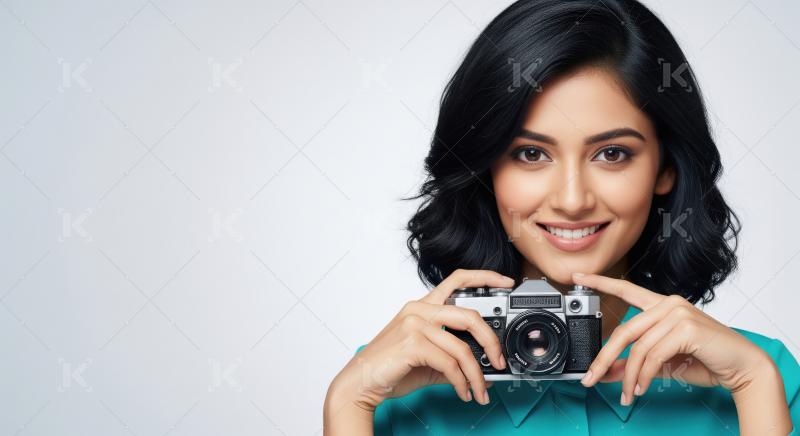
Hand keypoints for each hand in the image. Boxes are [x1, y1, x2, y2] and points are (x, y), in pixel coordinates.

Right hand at [326, 269, 510, 412]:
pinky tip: (462, 392)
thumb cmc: (391, 368)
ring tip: (480, 390)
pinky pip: (450, 364)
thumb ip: (453, 358)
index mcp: (422, 306)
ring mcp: (415, 324)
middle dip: (491, 341)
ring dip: (476, 374)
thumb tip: (483, 370)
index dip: (485, 277)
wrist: (361, 382)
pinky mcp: (412, 343)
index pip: (457, 280)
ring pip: (462, 347)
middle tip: (499, 361)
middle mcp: (419, 309)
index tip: (506, 283)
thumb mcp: (428, 360)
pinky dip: (461, 382)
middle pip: (470, 315)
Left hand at [572, 272, 778, 405]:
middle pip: (624, 331)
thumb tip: (606, 371)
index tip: (577, 276)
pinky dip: (645, 376)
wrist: (743, 367)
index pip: (625, 290)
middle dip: (604, 358)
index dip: (599, 282)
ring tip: (628, 394)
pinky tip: (643, 388)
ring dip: (629, 376)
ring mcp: (678, 313)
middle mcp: (668, 303)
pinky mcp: (686, 327)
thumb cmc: (706, 360)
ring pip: (638, 347)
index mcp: (662, 305)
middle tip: (590, 379)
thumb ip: (634, 363)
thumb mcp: (662, 362)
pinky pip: (653, 355)